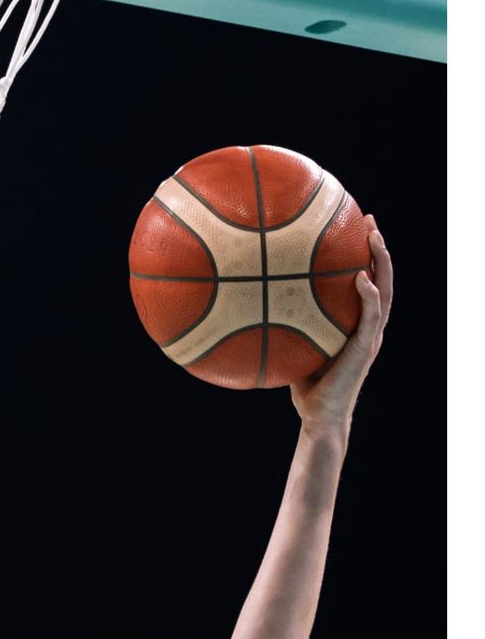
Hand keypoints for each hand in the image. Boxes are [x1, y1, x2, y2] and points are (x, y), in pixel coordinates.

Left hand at [289, 218, 390, 435]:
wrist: (318, 418)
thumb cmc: (305, 386)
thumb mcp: (295, 348)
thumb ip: (287, 326)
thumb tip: (255, 305)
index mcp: (355, 325)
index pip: (366, 283)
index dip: (364, 257)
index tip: (355, 229)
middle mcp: (368, 327)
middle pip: (381, 279)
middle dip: (377, 249)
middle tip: (368, 221)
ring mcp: (370, 337)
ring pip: (383, 292)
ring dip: (381, 263)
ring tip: (373, 237)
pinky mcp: (365, 350)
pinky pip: (370, 318)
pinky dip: (368, 297)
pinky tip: (361, 278)